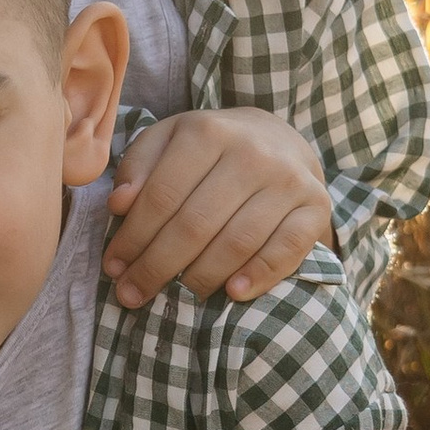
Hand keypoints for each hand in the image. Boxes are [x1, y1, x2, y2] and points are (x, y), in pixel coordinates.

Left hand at [104, 107, 332, 307]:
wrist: (280, 139)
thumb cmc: (211, 148)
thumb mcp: (169, 141)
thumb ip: (138, 167)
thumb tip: (119, 205)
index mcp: (207, 131)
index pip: (162, 195)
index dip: (133, 237)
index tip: (113, 267)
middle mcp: (252, 152)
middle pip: (195, 223)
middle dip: (157, 266)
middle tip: (132, 294)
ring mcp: (288, 180)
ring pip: (237, 241)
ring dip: (201, 277)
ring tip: (178, 297)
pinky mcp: (316, 206)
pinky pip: (287, 249)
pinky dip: (260, 275)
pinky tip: (233, 293)